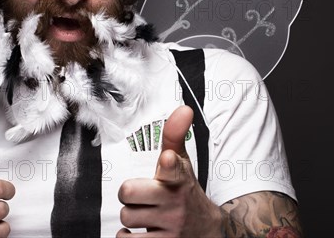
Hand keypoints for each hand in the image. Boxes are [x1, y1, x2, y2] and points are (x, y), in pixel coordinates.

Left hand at [117, 106, 221, 236]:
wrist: (207, 229)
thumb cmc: (185, 191)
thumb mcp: (183, 163)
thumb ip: (175, 136)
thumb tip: (184, 108)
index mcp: (178, 179)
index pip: (173, 169)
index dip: (168, 165)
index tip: (166, 159)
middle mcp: (175, 203)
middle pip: (128, 193)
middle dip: (128, 194)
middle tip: (139, 195)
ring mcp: (170, 227)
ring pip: (126, 217)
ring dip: (130, 215)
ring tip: (144, 212)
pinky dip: (127, 236)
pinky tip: (140, 231)